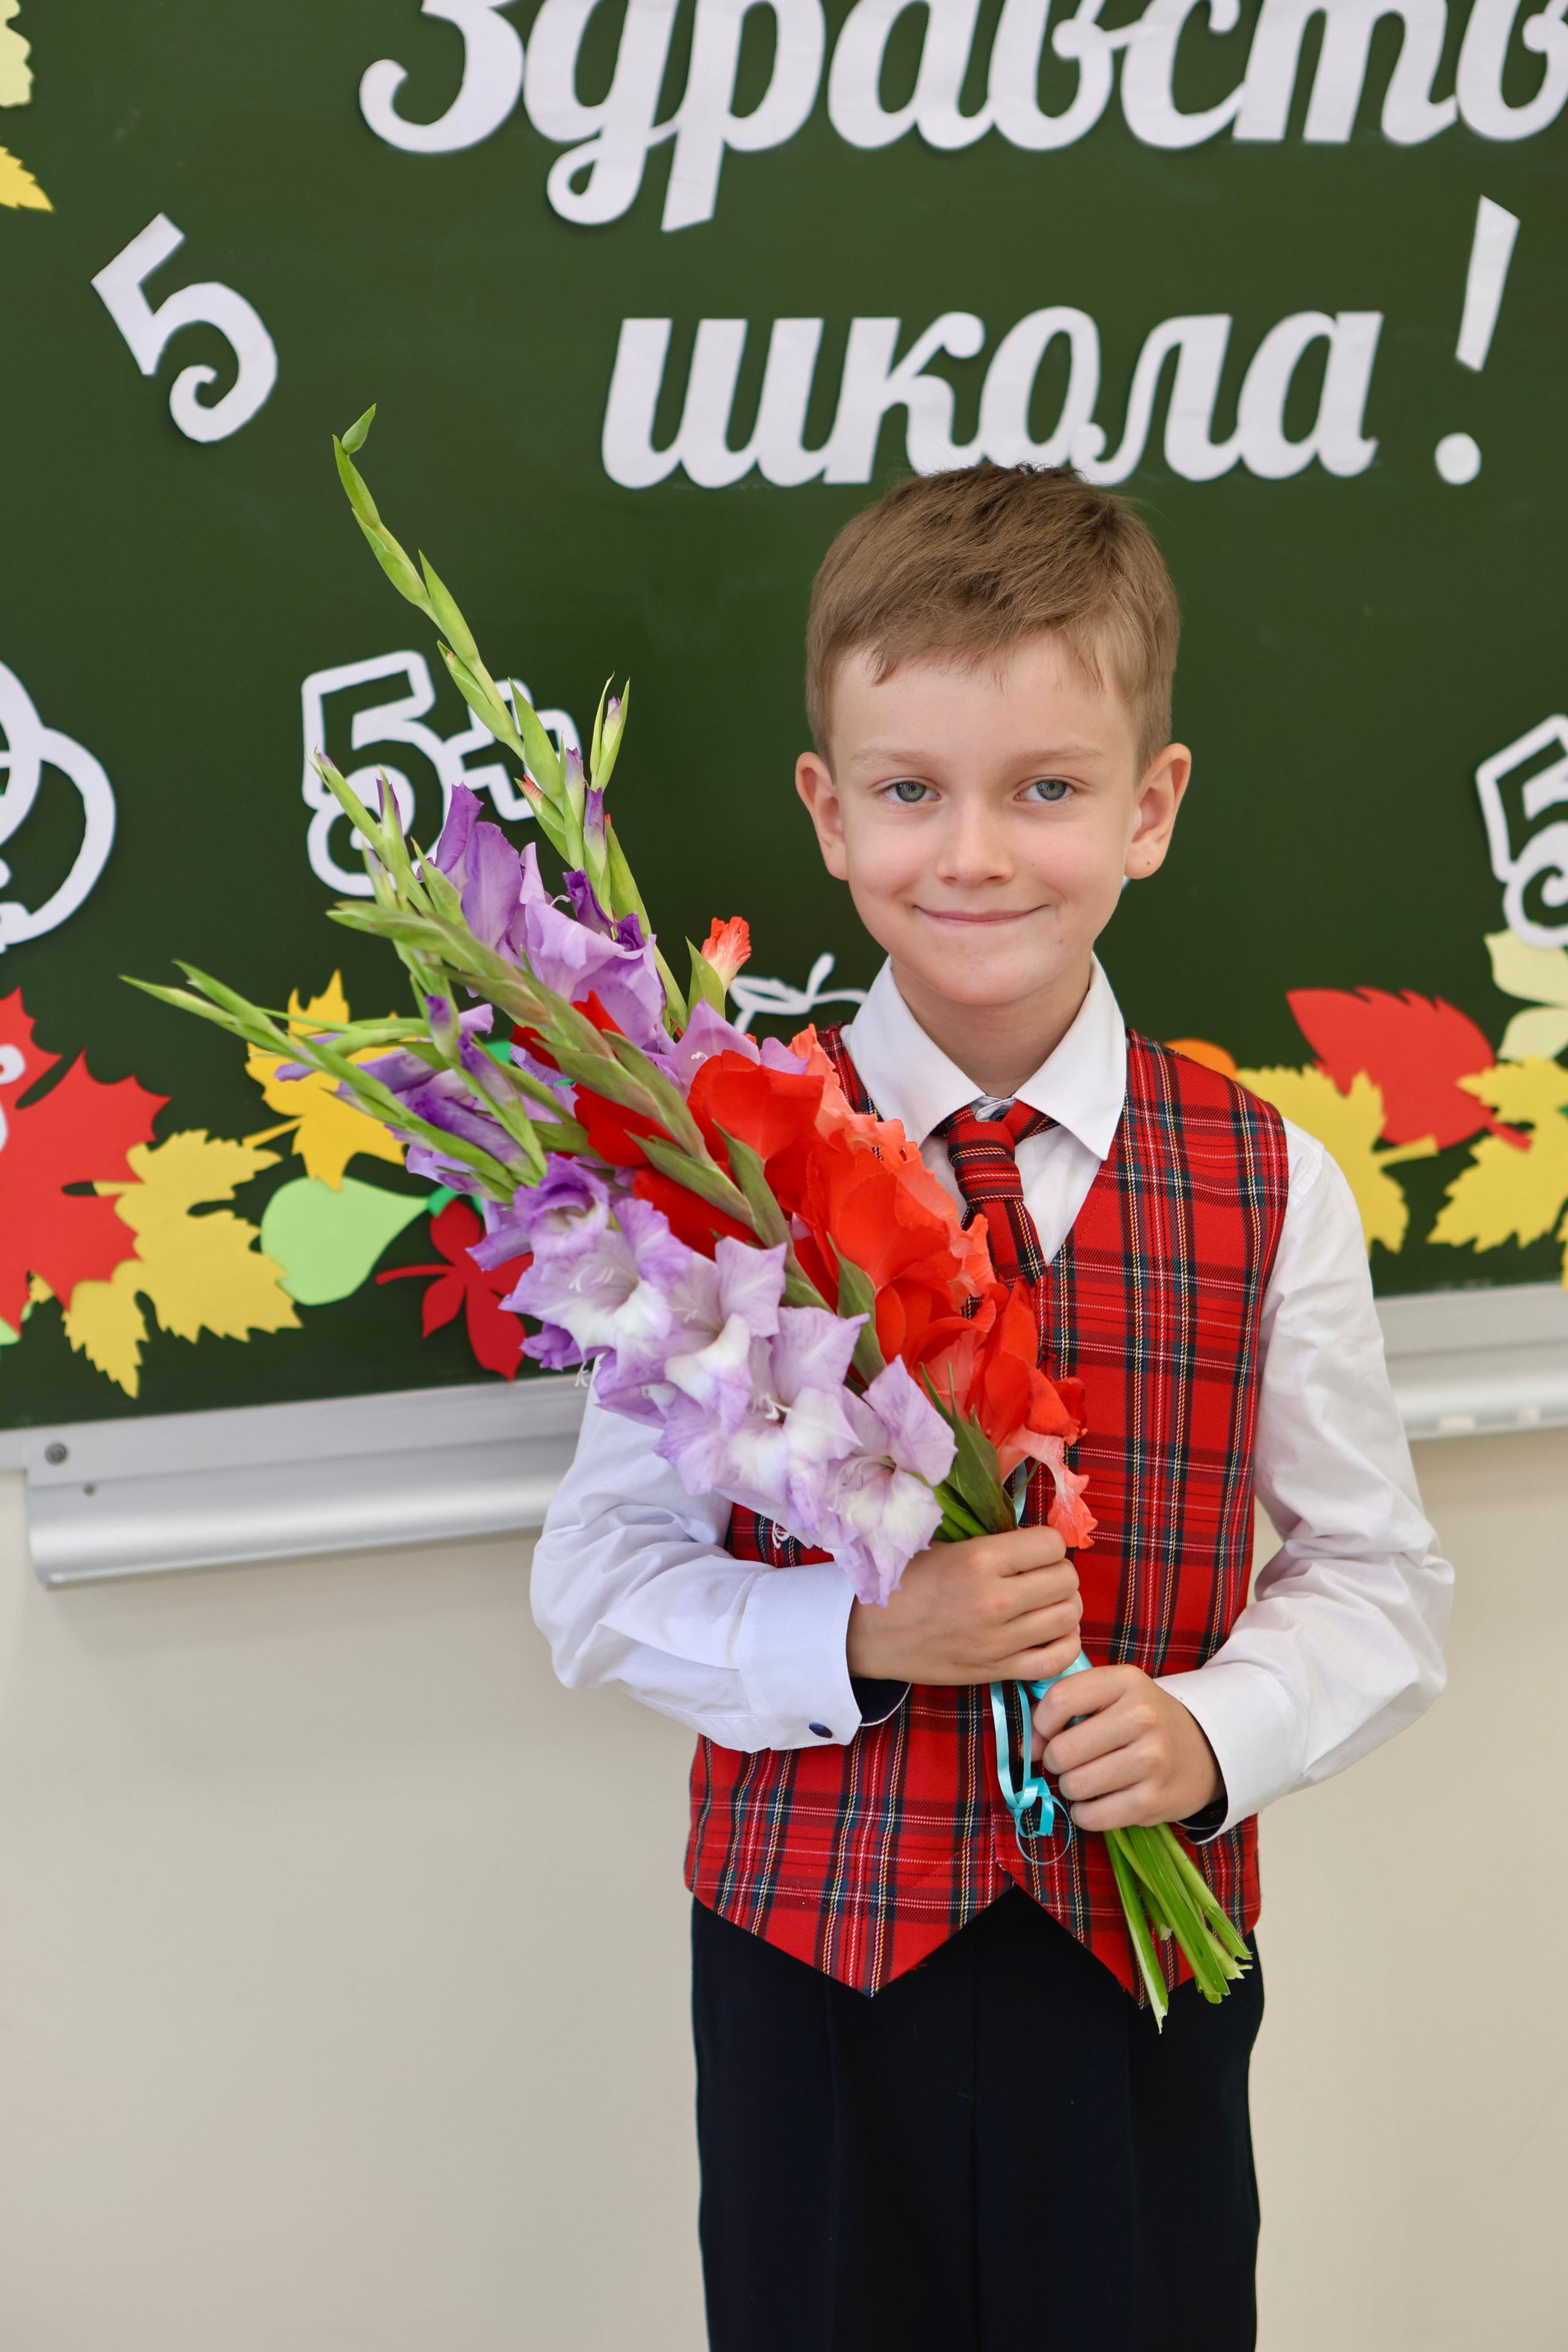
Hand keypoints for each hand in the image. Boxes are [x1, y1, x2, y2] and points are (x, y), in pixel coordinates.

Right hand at [847, 1526, 1080, 1687]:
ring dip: (1064, 1604)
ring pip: (1068, 1616)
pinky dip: (1066, 1644)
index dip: (1047, 1543)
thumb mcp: (941, 1545)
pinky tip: (1054, 1632)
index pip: (1051, 1544)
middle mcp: (994, 1600)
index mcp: (978, 1560)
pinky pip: (1057, 1659)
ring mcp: (999, 1641)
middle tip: (1040, 1574)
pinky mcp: (998, 1671)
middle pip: (1066, 1579)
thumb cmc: (905, 1583)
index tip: (1033, 1549)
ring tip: (1046, 1601)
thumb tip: (1034, 1538)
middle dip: (1059, 1572)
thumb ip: (989, 1540)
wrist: (871, 1635)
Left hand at [1032, 1666, 1220, 1829]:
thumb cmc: (1141, 1720)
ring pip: (1075, 1785)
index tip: (1046, 1733)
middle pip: (1063, 1750)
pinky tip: (1099, 1800)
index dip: (1040, 1723)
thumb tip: (1032, 1744)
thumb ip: (1069, 1703)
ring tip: (1089, 1777)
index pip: (1059, 1700)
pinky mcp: (1153, 1801)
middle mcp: (1142, 1717)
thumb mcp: (1113, 1693)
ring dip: (1071, 1787)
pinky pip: (1092, 1816)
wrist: (1201, 1751)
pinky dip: (1085, 1813)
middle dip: (1057, 1760)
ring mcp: (1152, 1761)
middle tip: (1073, 1759)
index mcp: (1126, 1682)